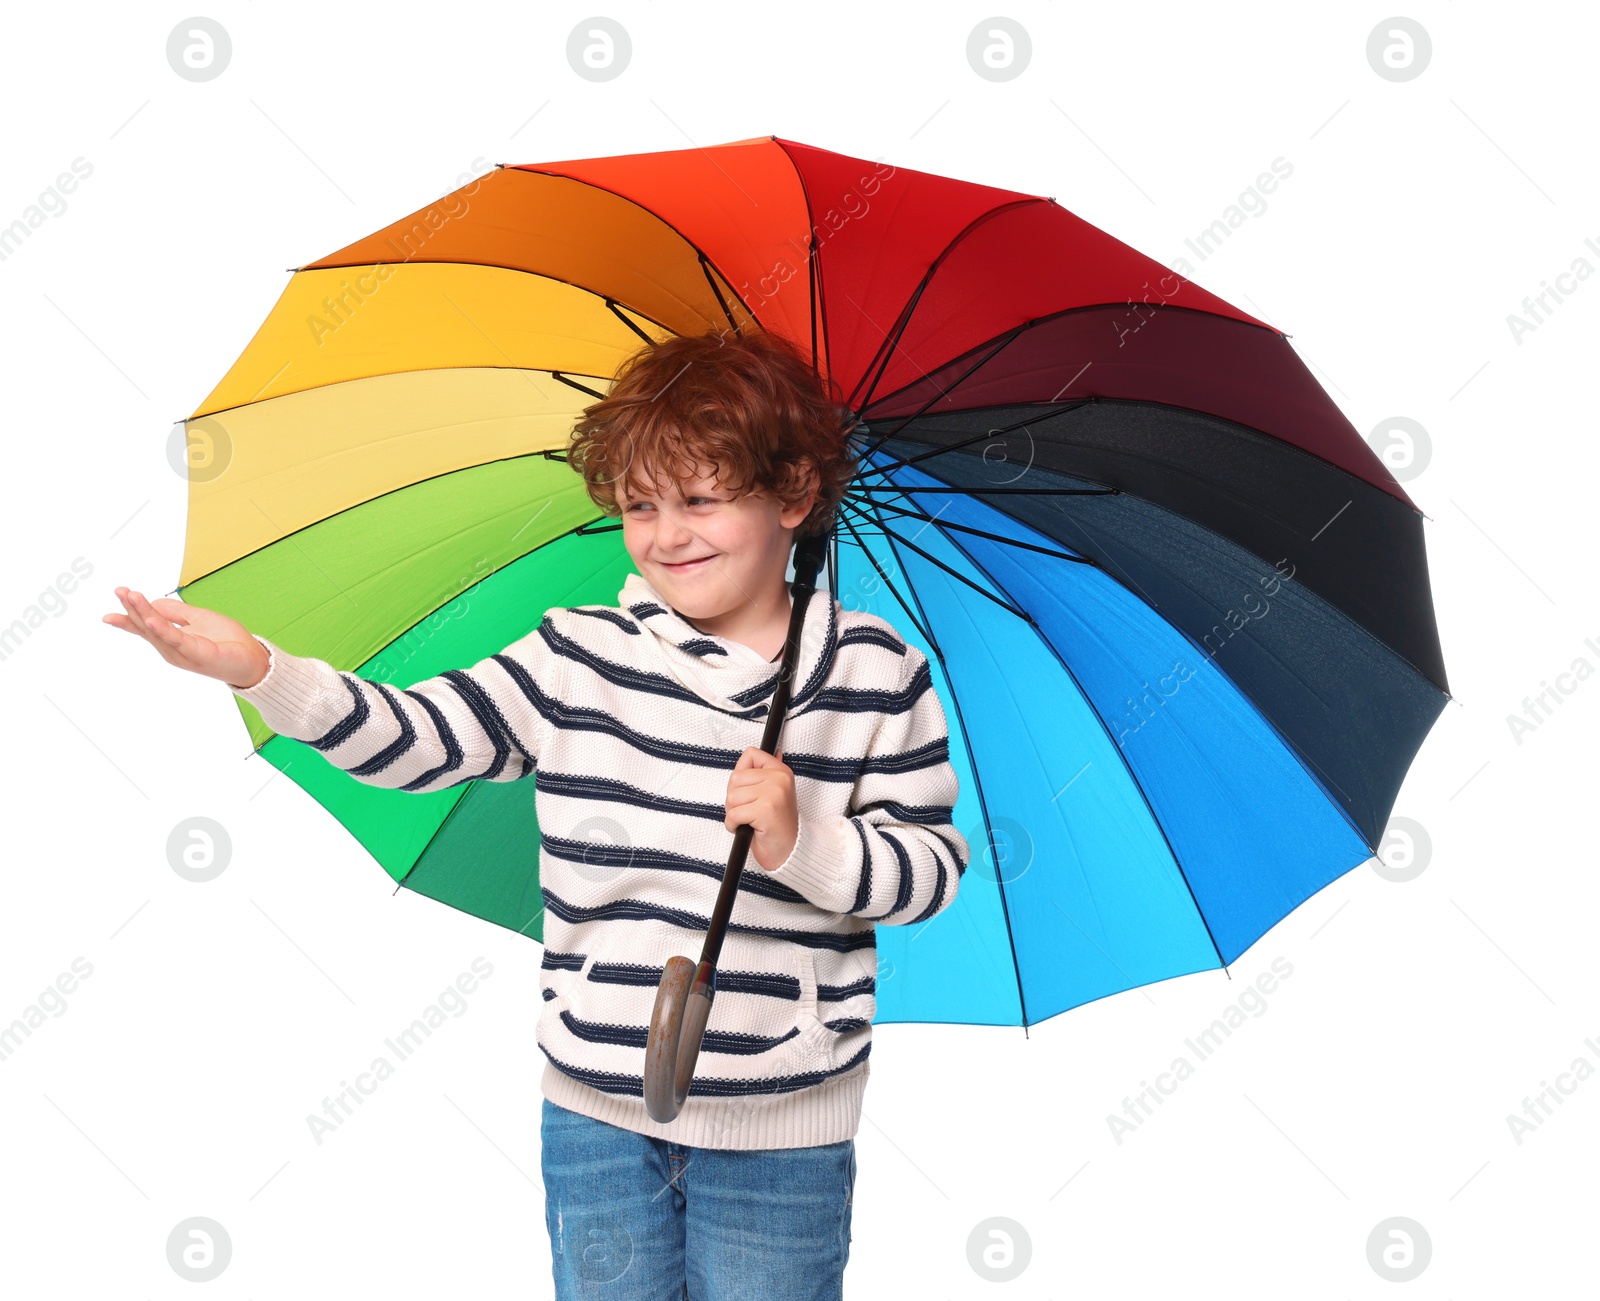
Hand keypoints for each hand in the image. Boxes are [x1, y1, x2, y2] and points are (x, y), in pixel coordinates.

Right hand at [102, 586, 270, 688]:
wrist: (252, 660)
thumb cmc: (228, 642)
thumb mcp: (198, 618)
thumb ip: (176, 611)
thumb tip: (153, 602)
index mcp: (172, 639)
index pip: (145, 626)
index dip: (128, 615)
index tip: (113, 603)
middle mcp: (173, 648)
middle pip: (147, 626)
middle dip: (132, 608)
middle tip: (120, 591)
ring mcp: (184, 653)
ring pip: (158, 631)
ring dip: (144, 613)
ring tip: (131, 596)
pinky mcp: (198, 654)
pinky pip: (177, 640)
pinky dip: (164, 630)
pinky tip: (152, 620)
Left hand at [725, 746, 797, 871]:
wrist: (789, 852)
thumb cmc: (777, 826)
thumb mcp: (774, 794)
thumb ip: (765, 773)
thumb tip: (765, 751)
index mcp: (781, 771)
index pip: (751, 754)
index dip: (741, 775)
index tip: (750, 792)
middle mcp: (779, 779)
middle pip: (735, 778)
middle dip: (734, 798)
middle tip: (750, 811)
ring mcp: (773, 793)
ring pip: (732, 797)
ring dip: (733, 813)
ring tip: (750, 821)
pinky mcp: (765, 810)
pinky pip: (733, 814)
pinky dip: (733, 825)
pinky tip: (747, 829)